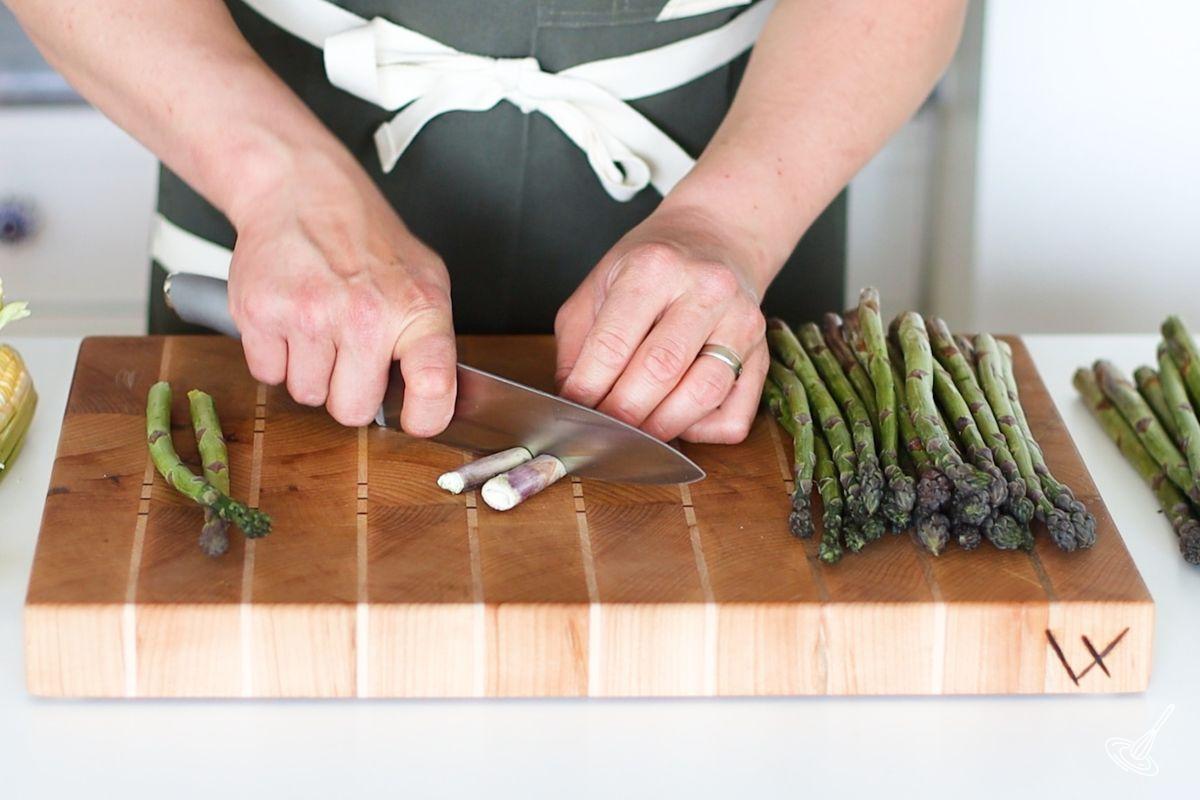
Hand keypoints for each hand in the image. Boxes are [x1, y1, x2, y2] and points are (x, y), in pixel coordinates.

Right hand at [225, 145, 455, 433]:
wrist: (301, 190)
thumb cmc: (365, 239)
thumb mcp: (424, 279)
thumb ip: (431, 340)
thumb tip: (434, 400)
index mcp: (417, 308)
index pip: (434, 386)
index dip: (425, 417)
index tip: (414, 418)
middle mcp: (366, 315)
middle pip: (353, 410)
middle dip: (348, 391)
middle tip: (347, 350)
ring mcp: (311, 315)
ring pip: (307, 395)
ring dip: (309, 371)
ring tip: (318, 325)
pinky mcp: (262, 312)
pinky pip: (267, 374)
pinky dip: (275, 355)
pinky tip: (289, 318)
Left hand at [555, 205, 769, 443]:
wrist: (715, 239)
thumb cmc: (652, 268)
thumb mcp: (599, 285)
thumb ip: (578, 344)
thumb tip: (573, 402)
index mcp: (654, 267)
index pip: (614, 343)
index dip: (588, 388)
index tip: (573, 409)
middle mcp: (706, 289)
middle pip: (660, 371)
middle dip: (622, 413)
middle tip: (600, 429)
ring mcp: (741, 322)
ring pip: (703, 395)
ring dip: (661, 426)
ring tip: (635, 431)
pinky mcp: (763, 353)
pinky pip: (735, 415)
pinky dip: (702, 431)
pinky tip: (678, 418)